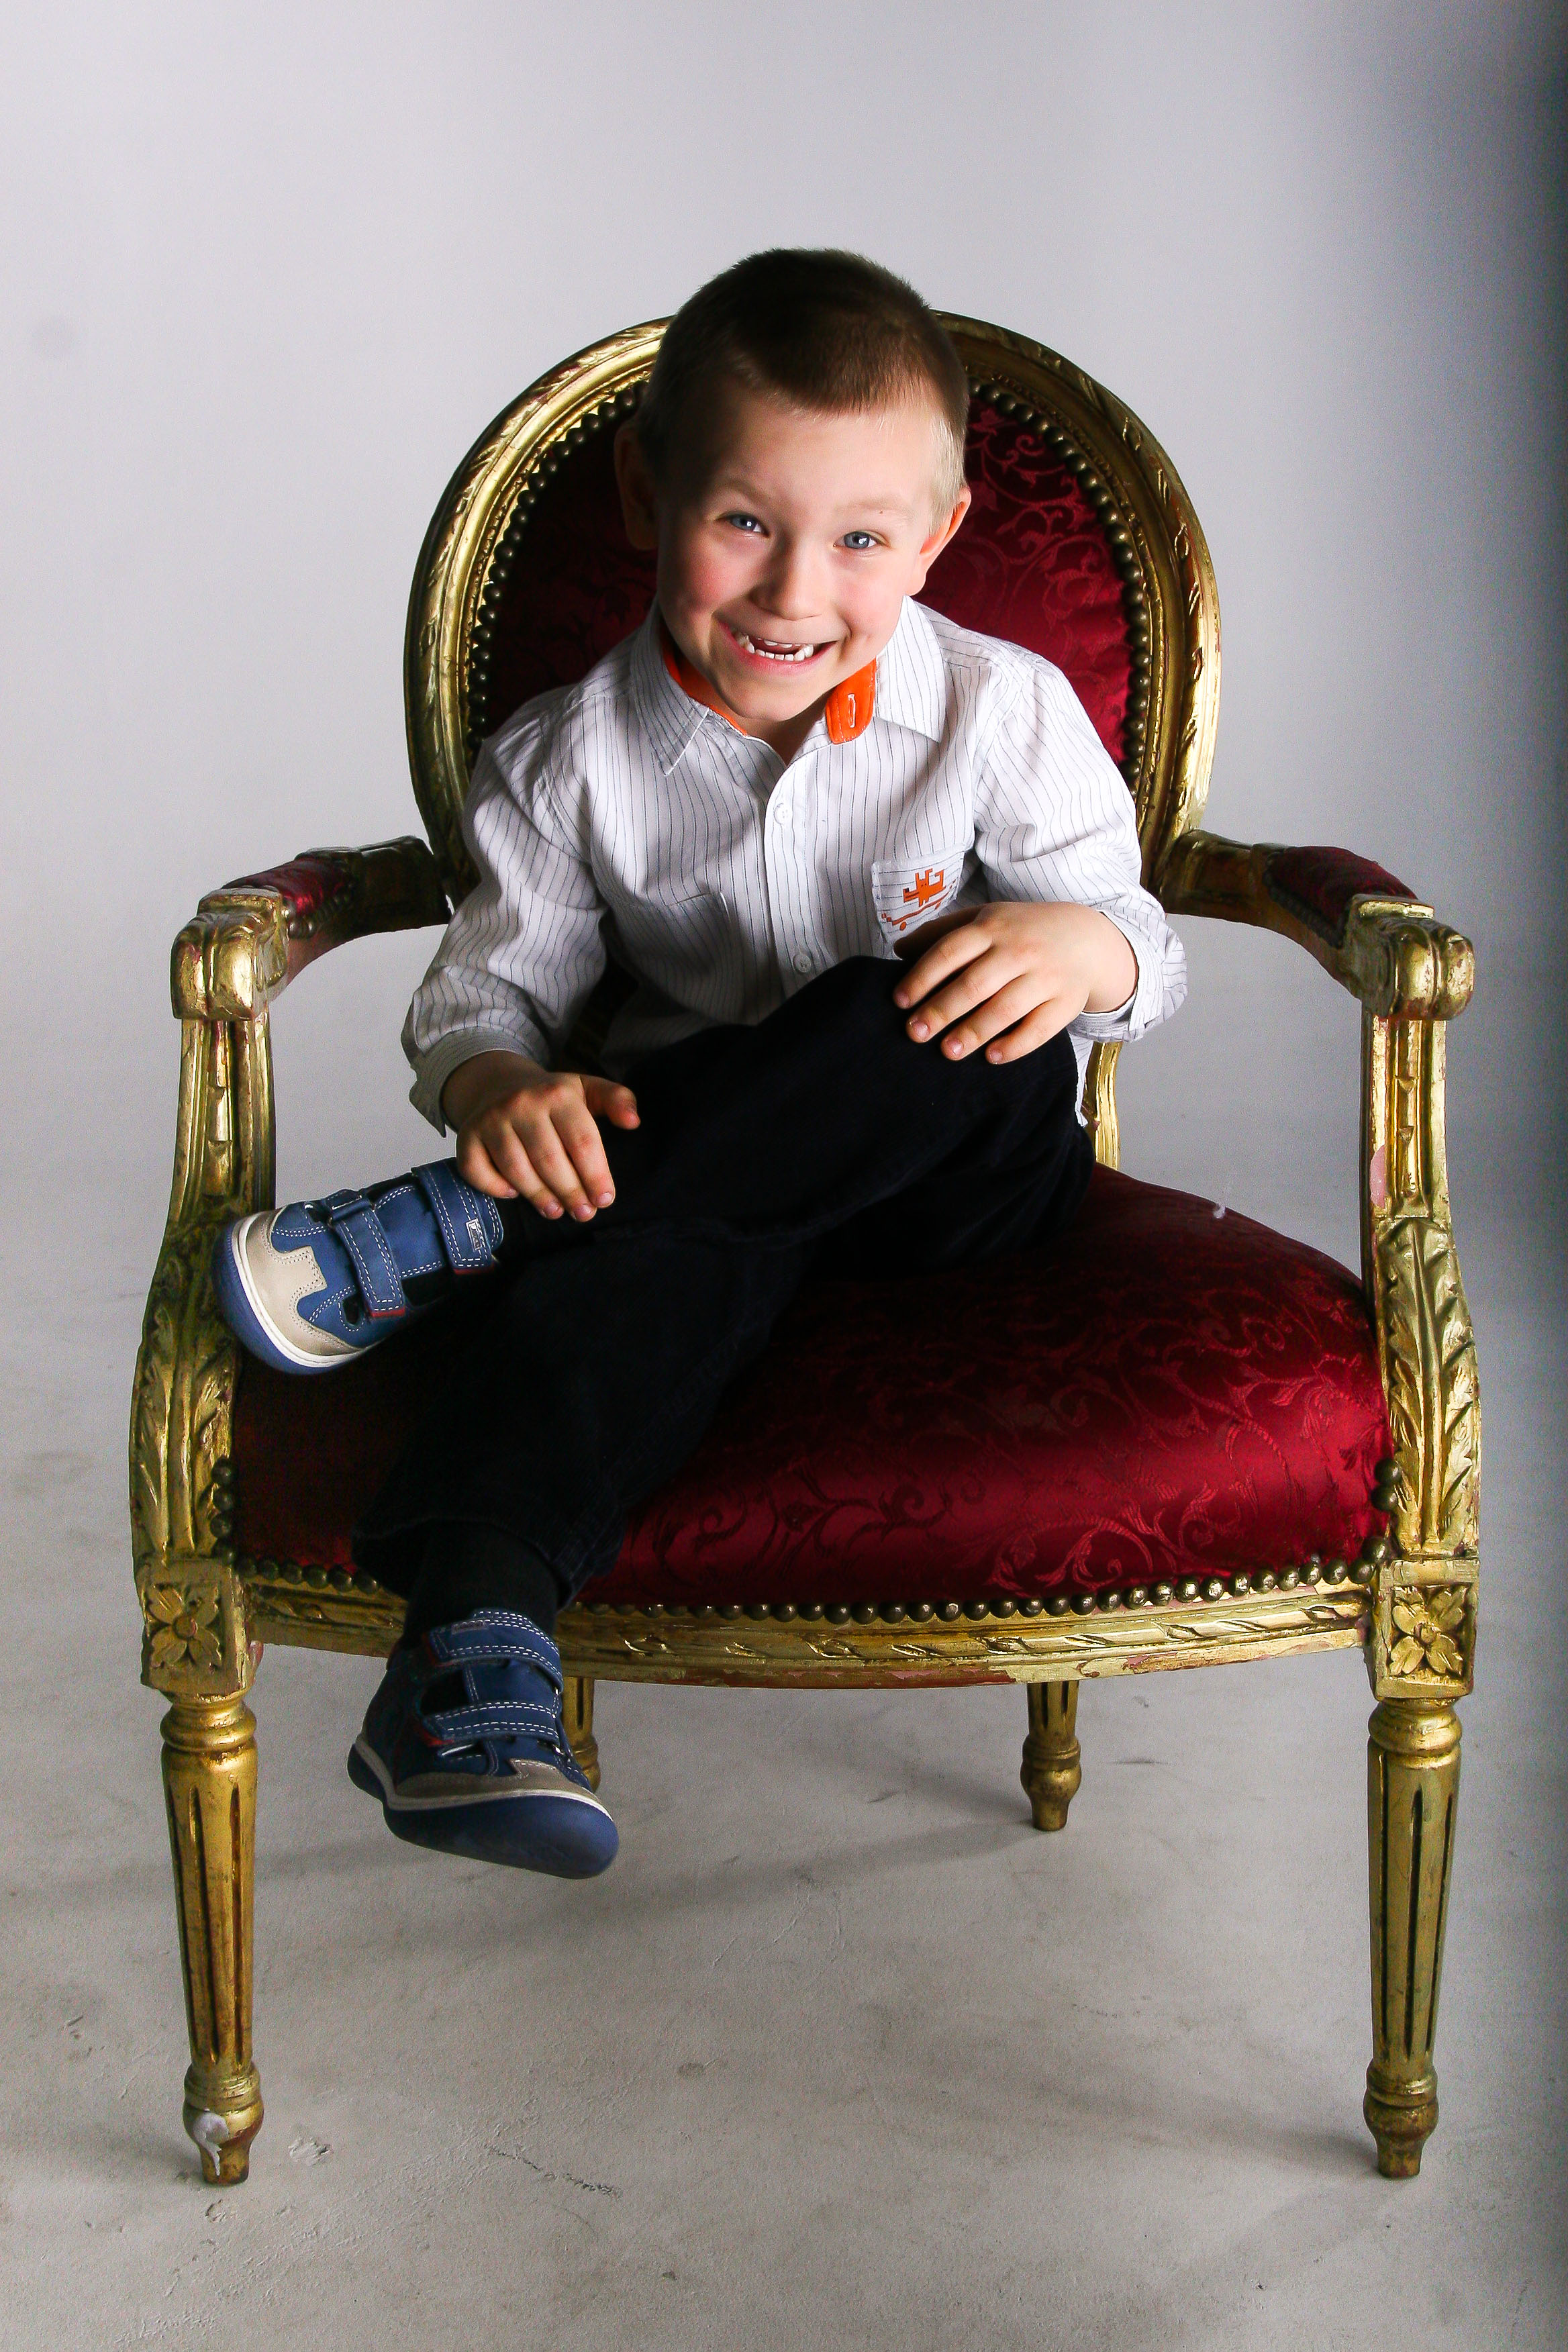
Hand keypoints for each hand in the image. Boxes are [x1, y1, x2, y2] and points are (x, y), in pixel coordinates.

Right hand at [440, 1050, 639, 1218]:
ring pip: (516, 1169)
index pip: (582, 1142)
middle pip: (550, 1160)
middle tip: (583, 1213)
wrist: (497, 1083)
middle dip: (571, 1193)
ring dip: (538, 1196)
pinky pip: (477, 1170)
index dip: (596, 1176)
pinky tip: (514, 1194)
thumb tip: (633, 1121)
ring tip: (555, 1210)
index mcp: (557, 1093)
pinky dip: (495, 1188)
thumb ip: (616, 1099)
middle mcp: (521, 1104)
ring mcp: (491, 1120)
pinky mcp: (467, 1136)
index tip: (605, 1199)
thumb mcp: (586, 1089)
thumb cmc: (551, 1097)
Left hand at [891, 901, 1136, 1062]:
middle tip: (915, 1033)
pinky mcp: (1066, 1002)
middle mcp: (1019, 950)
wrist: (1087, 937)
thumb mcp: (985, 920)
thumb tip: (899, 950)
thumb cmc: (1022, 932)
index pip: (951, 951)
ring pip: (1006, 1007)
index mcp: (993, 927)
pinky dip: (1016, 1044)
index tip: (900, 1001)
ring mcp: (1046, 977)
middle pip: (975, 983)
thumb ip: (942, 933)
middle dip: (942, 1010)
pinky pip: (1040, 1028)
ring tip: (948, 1051)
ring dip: (974, 1031)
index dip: (923, 977)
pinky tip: (992, 1058)